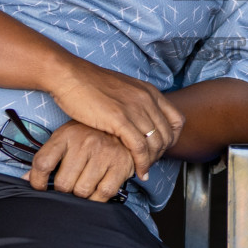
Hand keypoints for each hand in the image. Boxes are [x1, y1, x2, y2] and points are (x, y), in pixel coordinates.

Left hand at [29, 121, 136, 200]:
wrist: (123, 128)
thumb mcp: (65, 139)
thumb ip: (47, 158)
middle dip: (63, 190)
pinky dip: (97, 199)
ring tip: (83, 186)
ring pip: (82, 191)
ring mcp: (104, 154)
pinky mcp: (120, 165)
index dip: (37, 182)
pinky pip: (103, 194)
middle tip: (69, 186)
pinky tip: (96, 191)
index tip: (40, 188)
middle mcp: (85, 143)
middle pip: (63, 183)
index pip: (43, 163)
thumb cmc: (89, 136)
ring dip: (81, 194)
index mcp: (66, 135)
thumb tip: (25, 180)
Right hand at [45, 62, 183, 179]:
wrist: (70, 76)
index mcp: (150, 91)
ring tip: (143, 170)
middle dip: (161, 154)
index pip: (177, 120)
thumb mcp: (123, 90)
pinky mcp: (120, 119)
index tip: (160, 149)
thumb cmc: (90, 85)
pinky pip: (139, 147)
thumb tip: (140, 121)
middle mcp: (147, 98)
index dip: (173, 139)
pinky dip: (141, 163)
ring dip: (152, 161)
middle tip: (150, 163)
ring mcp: (135, 108)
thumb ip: (136, 103)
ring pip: (156, 143)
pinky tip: (138, 172)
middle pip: (168, 135)